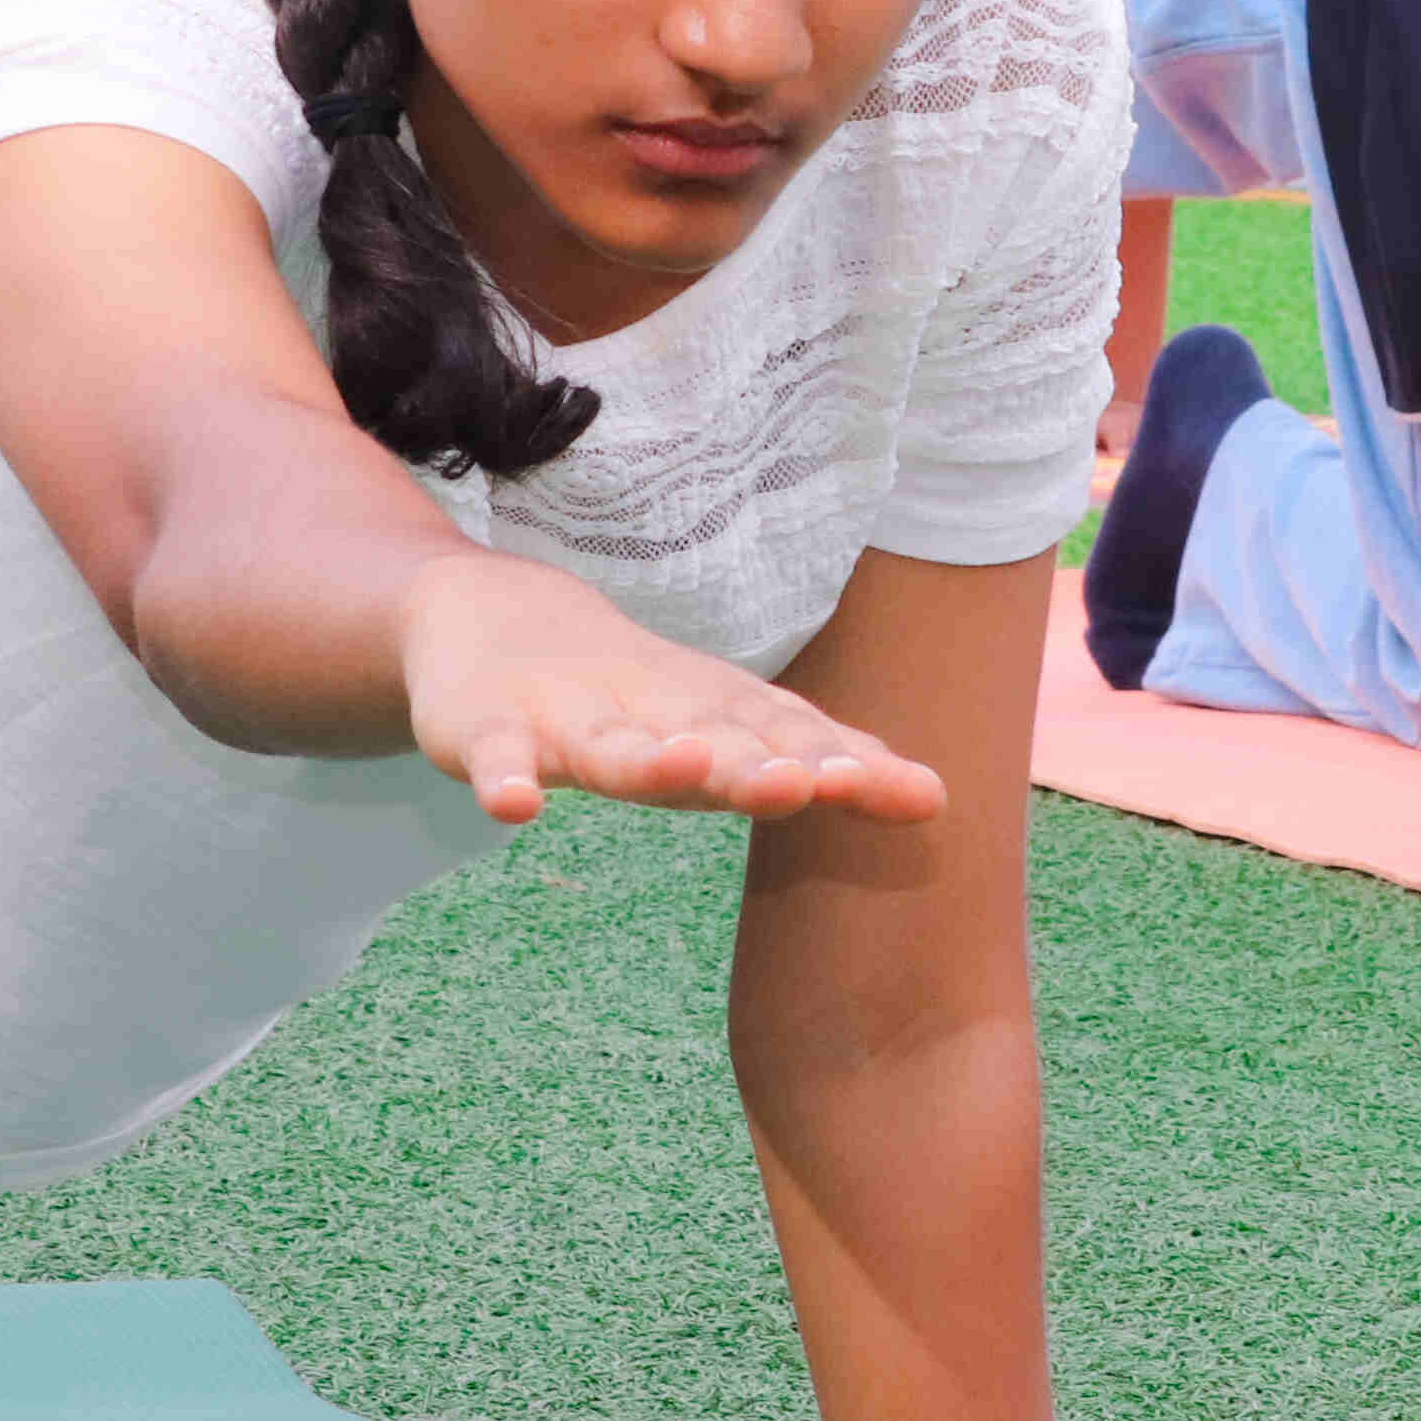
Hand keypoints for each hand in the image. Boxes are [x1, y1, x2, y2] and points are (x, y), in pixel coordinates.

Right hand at [396, 553, 946, 827]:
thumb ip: (817, 761)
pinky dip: (501, 778)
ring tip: (683, 769)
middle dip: (756, 762)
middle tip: (811, 783)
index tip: (908, 792)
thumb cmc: (630, 696)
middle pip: (708, 736)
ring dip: (646, 759)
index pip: (785, 736)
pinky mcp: (481, 727)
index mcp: (709, 711)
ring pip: (607, 746)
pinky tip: (514, 808)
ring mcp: (562, 716)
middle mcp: (646, 708)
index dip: (840, 762)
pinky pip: (492, 756)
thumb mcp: (720, 727)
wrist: (486, 612)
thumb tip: (939, 799)